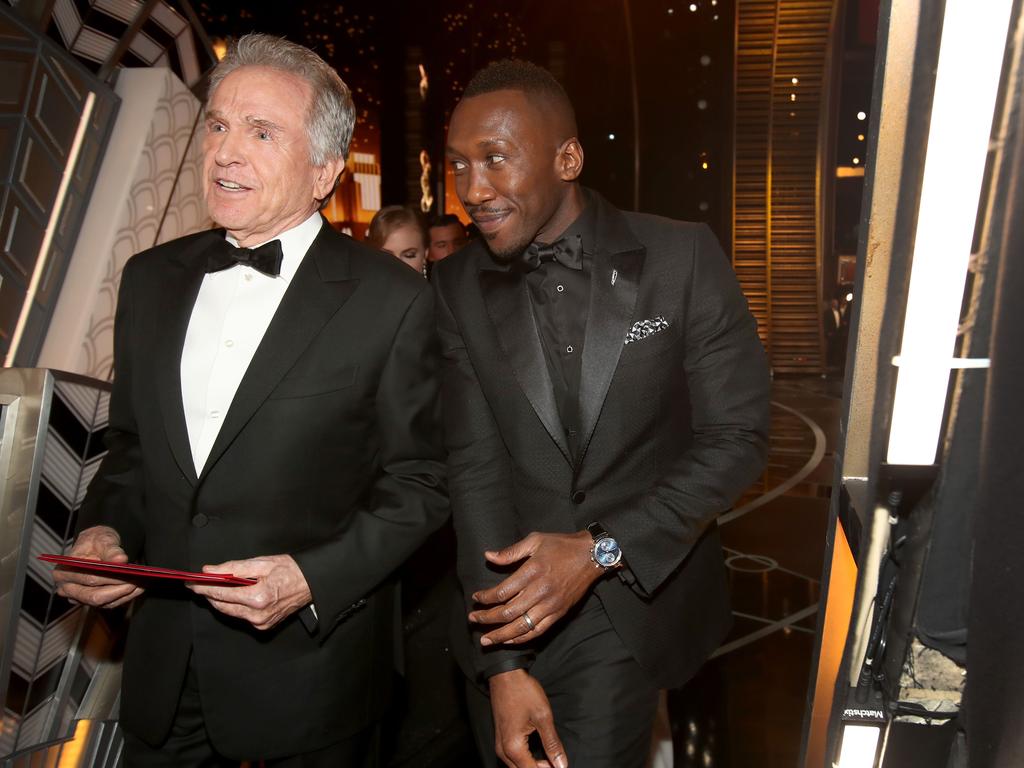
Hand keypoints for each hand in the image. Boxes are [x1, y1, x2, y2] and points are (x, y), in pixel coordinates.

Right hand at [53, 525, 143, 608]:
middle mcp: (68, 588)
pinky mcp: (92, 601)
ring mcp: (80, 598)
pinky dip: (126, 597)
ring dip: (126, 594)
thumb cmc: (96, 541)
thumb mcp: (103, 539)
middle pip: (95, 596)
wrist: (96, 545)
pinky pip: (110, 604)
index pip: (89, 579)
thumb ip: (111, 549)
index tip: (129, 574)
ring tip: (143, 583)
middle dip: (119, 589)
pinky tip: (140, 588)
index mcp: (64, 571)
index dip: (111, 578)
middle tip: (139, 580)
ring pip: (105, 603)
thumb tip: (120, 560)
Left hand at [187, 554, 310, 630]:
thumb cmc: (291, 570)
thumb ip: (233, 568)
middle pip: (222, 605)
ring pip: (230, 612)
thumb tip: (210, 570)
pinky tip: (234, 595)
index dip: (204, 587)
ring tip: (215, 586)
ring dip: (221, 600)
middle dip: (209, 594)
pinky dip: (234, 605)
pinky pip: (241, 616)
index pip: (221, 593)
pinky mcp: (264, 626)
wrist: (313, 583)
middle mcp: (257, 615)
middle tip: (199, 583)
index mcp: (257, 597)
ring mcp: (261, 623)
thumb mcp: (262, 563)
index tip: (191, 582)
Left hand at [469, 531, 600, 645]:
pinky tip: (509, 640)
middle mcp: (540, 591)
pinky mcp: (559, 613)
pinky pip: (538, 631)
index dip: (485, 598)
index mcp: (532, 571)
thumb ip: (510, 552)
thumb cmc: (562, 545)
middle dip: (487, 618)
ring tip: (486, 640)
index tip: (476, 598)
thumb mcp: (535, 540)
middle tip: (473, 620)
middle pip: (508, 612)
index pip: (502, 592)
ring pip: (521, 626)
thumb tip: (488, 556)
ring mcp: (550, 605)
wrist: (592, 555)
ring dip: (501, 635)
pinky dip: (522, 638)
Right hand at [490, 669, 567, 767]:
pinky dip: (526, 759)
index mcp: (513, 747)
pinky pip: (513, 758)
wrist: (505, 675)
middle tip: (557, 760)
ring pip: (517, 767)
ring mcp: (500, 745)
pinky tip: (539, 751)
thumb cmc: (523, 692)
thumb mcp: (543, 717)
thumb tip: (561, 764)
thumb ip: (552, 744)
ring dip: (534, 765)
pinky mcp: (501, 738)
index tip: (561, 765)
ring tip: (550, 756)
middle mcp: (503, 750)